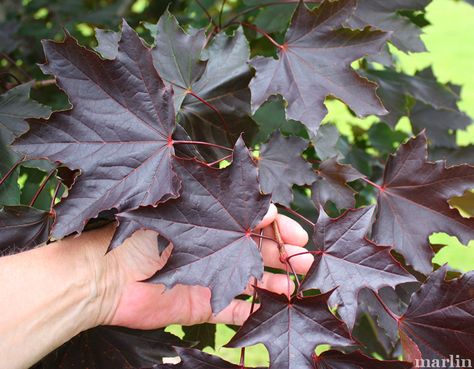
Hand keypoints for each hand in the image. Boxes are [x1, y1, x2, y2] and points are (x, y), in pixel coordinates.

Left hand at [89, 204, 312, 328]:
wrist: (110, 278)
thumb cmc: (144, 236)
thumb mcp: (187, 210)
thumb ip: (227, 202)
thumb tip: (264, 195)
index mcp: (214, 223)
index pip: (255, 222)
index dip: (279, 228)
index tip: (300, 235)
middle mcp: (218, 248)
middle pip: (260, 253)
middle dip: (285, 256)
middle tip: (306, 263)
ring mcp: (214, 276)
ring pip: (254, 281)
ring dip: (276, 283)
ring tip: (297, 288)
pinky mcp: (206, 304)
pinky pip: (237, 310)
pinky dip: (255, 311)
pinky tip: (275, 310)